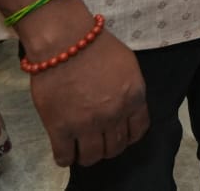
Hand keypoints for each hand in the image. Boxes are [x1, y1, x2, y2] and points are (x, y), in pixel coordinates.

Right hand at [26, 11, 149, 165]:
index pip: (138, 131)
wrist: (65, 41)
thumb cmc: (96, 46)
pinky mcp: (60, 128)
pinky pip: (65, 156)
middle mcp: (114, 115)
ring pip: (92, 157)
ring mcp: (87, 124)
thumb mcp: (128, 65)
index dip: (128, 136)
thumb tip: (126, 105)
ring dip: (88, 156)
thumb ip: (131, 89)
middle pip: (115, 147)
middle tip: (99, 141)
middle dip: (108, 147)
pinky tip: (65, 152)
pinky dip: (66, 158)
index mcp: (134, 97)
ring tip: (82, 149)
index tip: (119, 135)